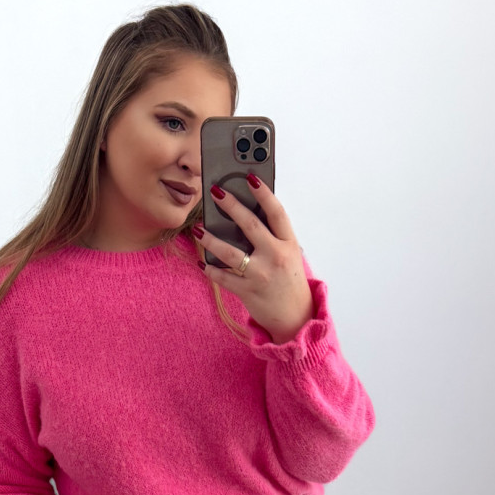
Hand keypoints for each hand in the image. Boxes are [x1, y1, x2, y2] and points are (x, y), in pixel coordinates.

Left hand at [195, 175, 313, 343]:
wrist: (296, 317)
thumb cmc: (289, 281)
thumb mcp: (289, 254)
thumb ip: (272, 236)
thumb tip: (247, 215)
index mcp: (288, 244)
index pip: (276, 212)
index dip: (263, 193)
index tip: (250, 177)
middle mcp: (275, 256)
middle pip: (251, 225)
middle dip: (231, 206)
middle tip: (216, 192)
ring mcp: (261, 274)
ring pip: (231, 252)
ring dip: (211, 239)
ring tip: (198, 229)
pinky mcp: (248, 291)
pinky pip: (224, 277)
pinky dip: (211, 269)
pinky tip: (203, 262)